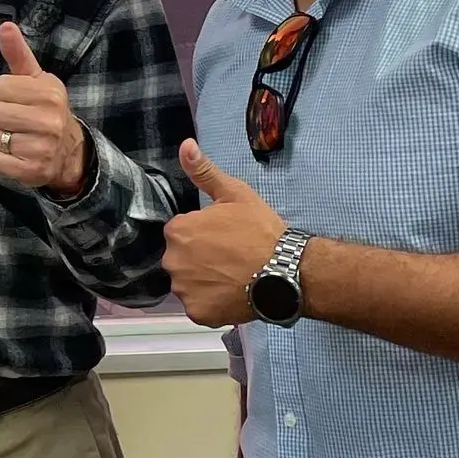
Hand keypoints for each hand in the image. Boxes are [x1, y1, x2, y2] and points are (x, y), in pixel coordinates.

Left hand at [0, 23, 87, 195]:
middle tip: (17, 120)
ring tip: (18, 137)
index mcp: (49, 93)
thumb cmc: (45, 109)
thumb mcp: (35, 79)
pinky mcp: (33, 170)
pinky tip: (18, 155)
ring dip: (0, 138)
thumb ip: (18, 53)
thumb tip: (5, 26)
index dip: (3, 94)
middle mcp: (49, 120)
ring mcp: (42, 147)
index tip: (18, 99)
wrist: (69, 152)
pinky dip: (2, 159)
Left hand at [161, 141, 286, 325]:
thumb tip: (185, 145)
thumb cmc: (261, 230)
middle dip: (199, 258)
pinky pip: (199, 306)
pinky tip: (231, 293)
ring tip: (232, 276)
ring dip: (203, 281)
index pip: (181, 232)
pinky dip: (211, 302)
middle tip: (230, 257)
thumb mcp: (235, 194)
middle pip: (181, 259)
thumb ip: (205, 172)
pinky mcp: (197, 313)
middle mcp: (173, 261)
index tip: (224, 237)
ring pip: (188, 284)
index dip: (203, 234)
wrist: (285, 270)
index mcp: (178, 231)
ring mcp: (184, 290)